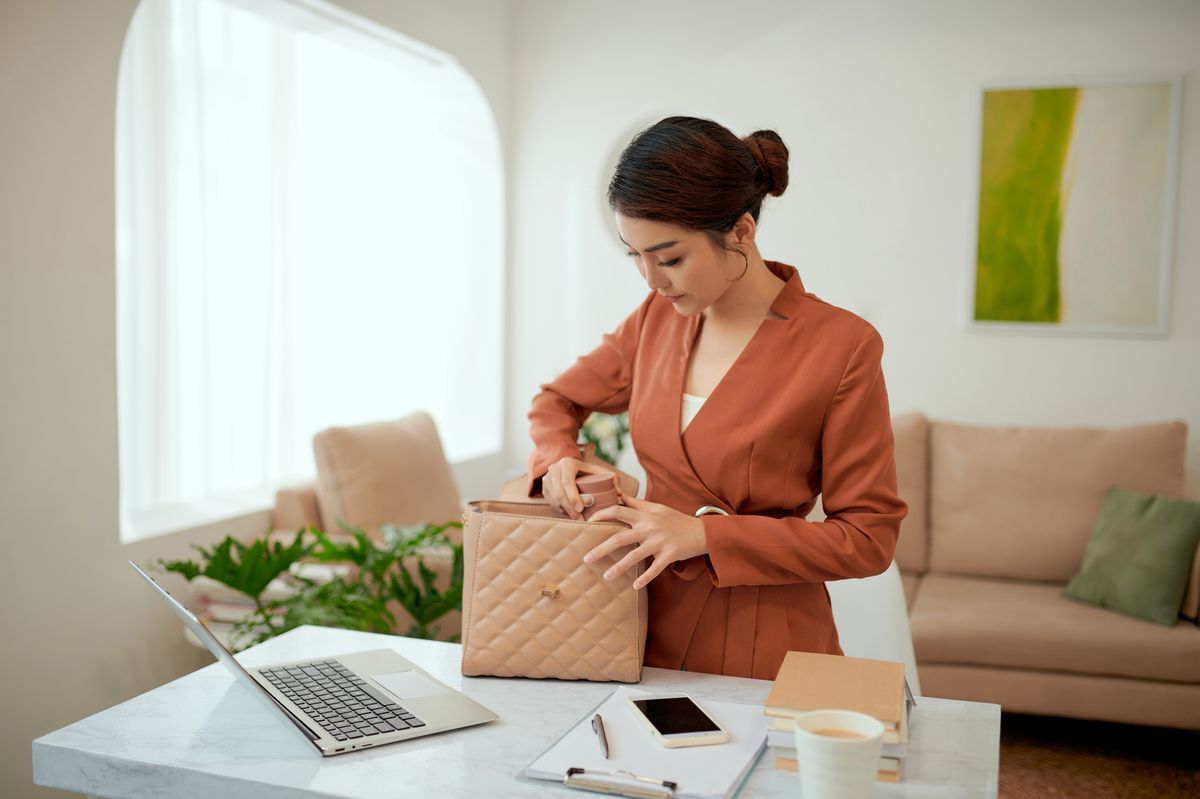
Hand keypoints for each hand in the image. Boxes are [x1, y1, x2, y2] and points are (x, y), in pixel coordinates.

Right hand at [540, 456, 616, 519]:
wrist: (570, 467)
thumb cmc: (588, 471)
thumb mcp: (601, 471)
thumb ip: (613, 479)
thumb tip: (619, 493)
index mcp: (568, 463)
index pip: (568, 482)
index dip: (573, 497)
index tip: (581, 509)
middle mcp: (555, 469)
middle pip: (560, 492)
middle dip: (570, 508)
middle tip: (580, 518)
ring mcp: (547, 478)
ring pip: (554, 498)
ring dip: (565, 511)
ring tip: (577, 519)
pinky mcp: (544, 488)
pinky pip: (551, 502)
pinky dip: (561, 510)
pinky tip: (570, 514)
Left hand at [584, 495, 707, 589]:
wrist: (702, 531)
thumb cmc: (676, 520)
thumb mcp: (657, 508)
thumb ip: (636, 503)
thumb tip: (617, 494)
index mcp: (645, 515)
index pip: (618, 510)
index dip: (601, 515)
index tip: (588, 522)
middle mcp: (650, 528)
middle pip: (620, 538)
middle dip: (602, 548)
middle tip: (586, 558)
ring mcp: (660, 542)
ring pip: (634, 556)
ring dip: (619, 567)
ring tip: (606, 576)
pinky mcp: (670, 554)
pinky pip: (654, 568)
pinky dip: (644, 578)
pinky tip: (634, 586)